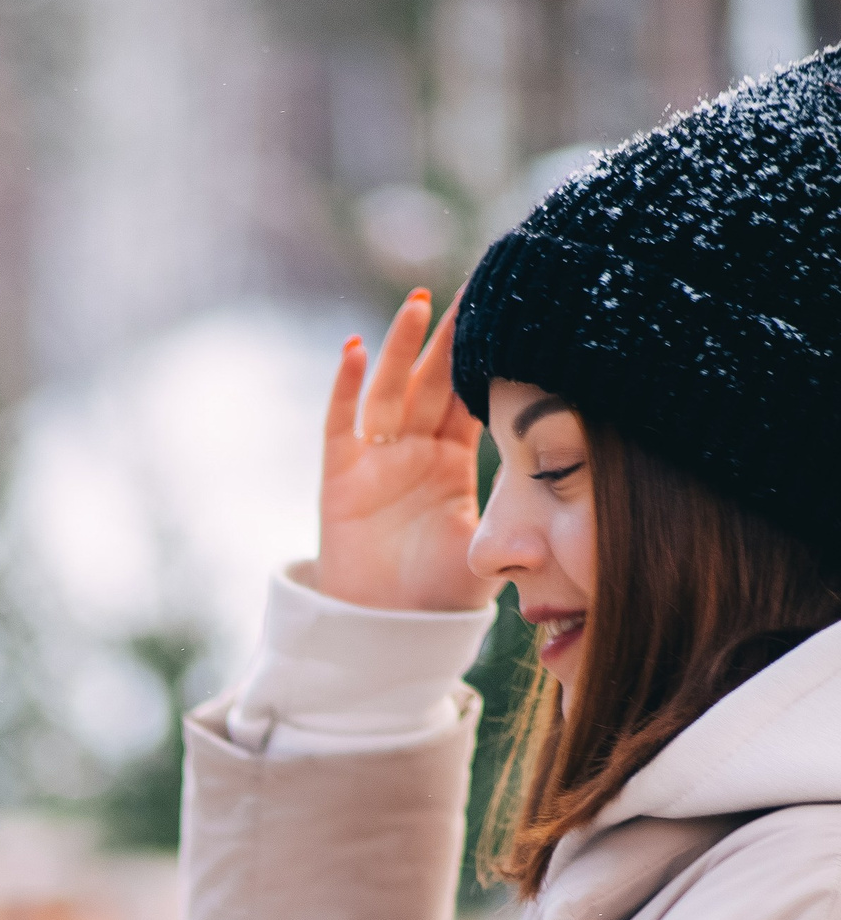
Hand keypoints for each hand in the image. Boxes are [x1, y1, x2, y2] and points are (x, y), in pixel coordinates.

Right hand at [310, 288, 491, 614]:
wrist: (386, 634)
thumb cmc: (439, 597)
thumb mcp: (492, 547)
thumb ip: (520, 515)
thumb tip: (578, 492)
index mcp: (453, 460)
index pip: (470, 396)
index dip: (485, 357)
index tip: (508, 311)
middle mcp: (414, 450)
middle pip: (433, 381)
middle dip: (451, 336)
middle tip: (475, 285)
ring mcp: (375, 460)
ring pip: (390, 390)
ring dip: (402, 348)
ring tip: (420, 305)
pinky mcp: (340, 477)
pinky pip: (340, 424)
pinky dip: (343, 387)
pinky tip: (354, 350)